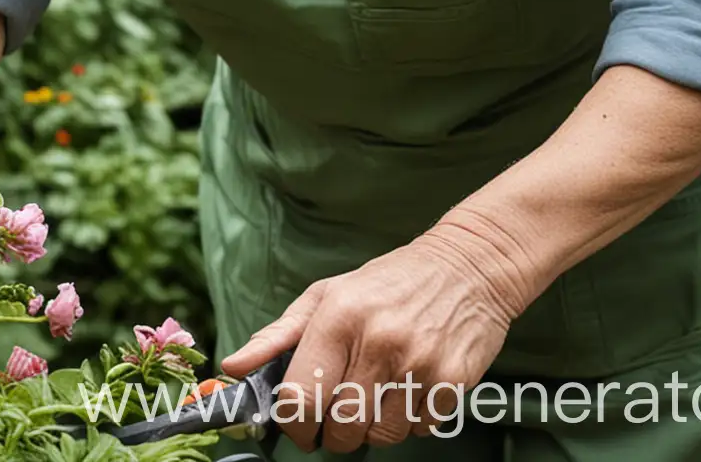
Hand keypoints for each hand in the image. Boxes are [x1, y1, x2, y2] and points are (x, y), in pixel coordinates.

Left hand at [218, 231, 517, 452]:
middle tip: (339, 412)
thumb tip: (232, 369)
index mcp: (338, 316)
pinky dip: (411, 420)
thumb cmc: (388, 282)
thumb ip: (277, 336)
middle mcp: (377, 341)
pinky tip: (411, 387)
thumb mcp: (327, 294)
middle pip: (340, 426)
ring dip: (374, 426)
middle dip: (334, 431)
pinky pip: (419, 430)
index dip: (294, 424)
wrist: (467, 265)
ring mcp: (417, 363)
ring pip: (381, 436)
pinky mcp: (452, 382)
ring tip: (379, 392)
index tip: (299, 427)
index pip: (300, 397)